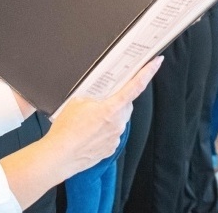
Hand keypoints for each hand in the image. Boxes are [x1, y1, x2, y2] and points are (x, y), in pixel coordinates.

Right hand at [45, 57, 161, 177]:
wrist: (59, 156)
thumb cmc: (66, 130)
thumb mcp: (77, 102)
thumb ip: (94, 96)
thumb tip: (99, 98)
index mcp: (112, 108)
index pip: (136, 86)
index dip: (148, 72)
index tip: (157, 62)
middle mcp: (118, 123)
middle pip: (126, 104)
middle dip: (117, 100)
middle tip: (101, 100)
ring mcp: (116, 137)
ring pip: (119, 120)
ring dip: (109, 117)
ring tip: (89, 121)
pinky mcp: (111, 149)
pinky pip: (112, 134)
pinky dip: (104, 131)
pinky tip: (89, 133)